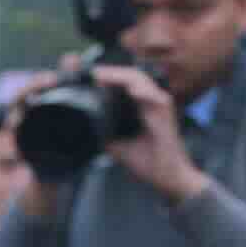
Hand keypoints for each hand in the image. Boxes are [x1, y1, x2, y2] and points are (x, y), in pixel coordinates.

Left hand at [93, 63, 212, 206]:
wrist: (166, 176)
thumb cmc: (145, 159)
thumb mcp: (113, 143)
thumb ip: (100, 131)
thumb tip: (79, 127)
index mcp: (138, 105)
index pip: (121, 82)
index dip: (105, 75)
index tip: (82, 76)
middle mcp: (149, 101)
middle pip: (128, 75)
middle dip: (108, 71)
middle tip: (87, 72)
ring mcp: (159, 104)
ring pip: (139, 80)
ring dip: (119, 76)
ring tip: (100, 75)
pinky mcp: (166, 113)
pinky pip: (154, 96)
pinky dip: (141, 91)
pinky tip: (129, 90)